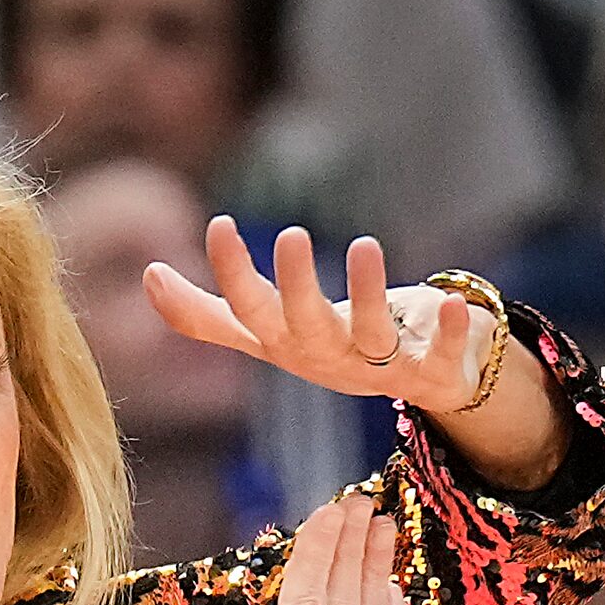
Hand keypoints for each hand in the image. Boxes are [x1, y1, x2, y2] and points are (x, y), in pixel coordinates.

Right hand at [143, 217, 495, 413]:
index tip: (220, 223)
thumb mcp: (268, 331)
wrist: (422, 380)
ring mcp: (378, 369)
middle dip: (295, 287)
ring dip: (368, 295)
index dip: (232, 274)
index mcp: (284, 345)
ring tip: (365, 245)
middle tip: (289, 235)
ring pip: (370, 338)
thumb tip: (149, 276)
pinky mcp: (432, 372)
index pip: (248, 312)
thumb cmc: (336, 346)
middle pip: (303, 328)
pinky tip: (454, 303)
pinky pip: (440, 357)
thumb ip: (208, 312)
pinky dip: (450, 334)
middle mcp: (325, 360)